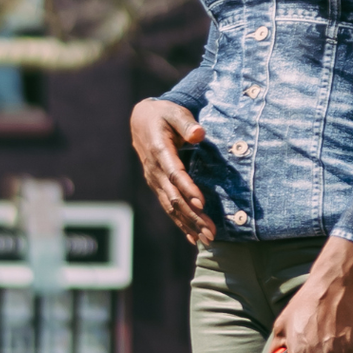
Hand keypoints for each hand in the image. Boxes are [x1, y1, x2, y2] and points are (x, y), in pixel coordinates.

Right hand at [131, 98, 214, 244]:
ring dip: (190, 224)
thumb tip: (198, 134)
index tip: (201, 202)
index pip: (174, 173)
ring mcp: (154, 181)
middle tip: (211, 232)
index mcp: (159, 151)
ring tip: (208, 240)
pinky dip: (181, 224)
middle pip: (174, 197)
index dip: (187, 188)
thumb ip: (186, 123)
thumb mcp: (174, 112)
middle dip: (193, 216)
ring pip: (172, 207)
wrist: (142, 121)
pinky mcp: (157, 187)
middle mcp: (154, 170)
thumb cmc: (163, 114)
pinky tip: (193, 238)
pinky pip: (169, 208)